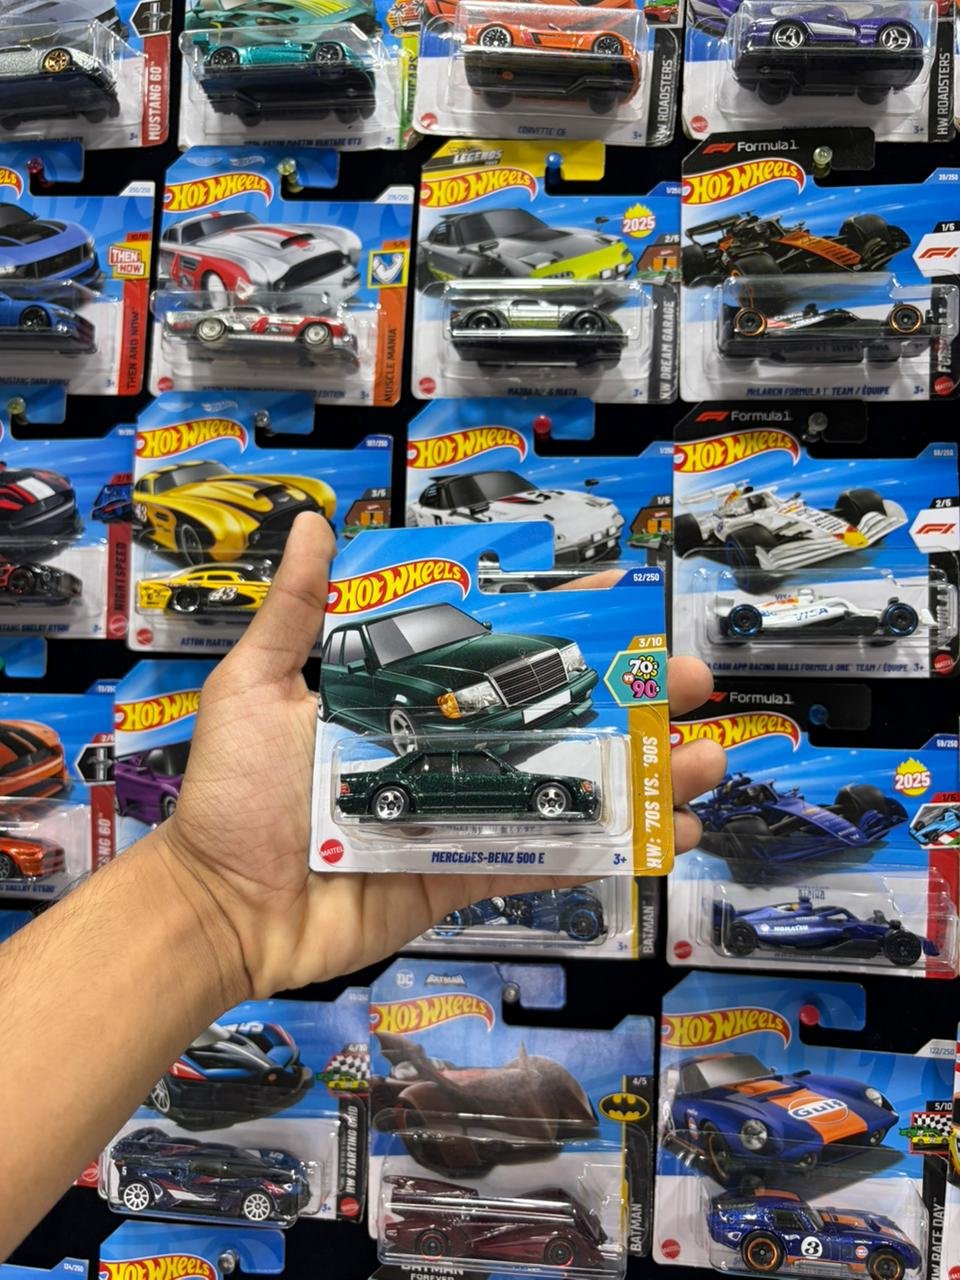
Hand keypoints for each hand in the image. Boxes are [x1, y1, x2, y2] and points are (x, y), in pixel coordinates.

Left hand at [160, 514, 724, 1001]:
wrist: (220, 905)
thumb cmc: (234, 793)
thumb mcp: (257, 686)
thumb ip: (295, 613)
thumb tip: (311, 523)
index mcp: (409, 704)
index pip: (503, 662)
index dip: (569, 640)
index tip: (630, 616)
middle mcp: (446, 753)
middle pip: (554, 724)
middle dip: (632, 709)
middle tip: (697, 694)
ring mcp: (461, 816)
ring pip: (564, 792)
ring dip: (640, 781)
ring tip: (706, 767)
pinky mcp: (462, 874)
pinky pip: (538, 861)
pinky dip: (599, 852)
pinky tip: (661, 838)